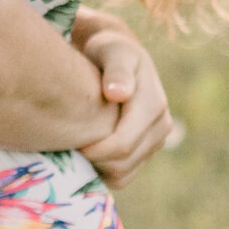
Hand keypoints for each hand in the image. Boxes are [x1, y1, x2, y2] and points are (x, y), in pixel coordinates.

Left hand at [74, 7, 175, 186]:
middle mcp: (161, 126)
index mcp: (154, 105)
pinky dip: (103, 172)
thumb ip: (117, 70)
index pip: (123, 144)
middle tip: (66, 147)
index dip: (94, 150)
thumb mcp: (113, 51)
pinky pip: (123, 176)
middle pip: (123, 164)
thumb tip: (119, 93)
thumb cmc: (109, 51)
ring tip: (75, 149)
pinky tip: (85, 155)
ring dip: (98, 169)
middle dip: (93, 161)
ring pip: (123, 174)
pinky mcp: (146, 151)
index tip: (68, 142)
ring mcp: (155, 141)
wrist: (118, 57)